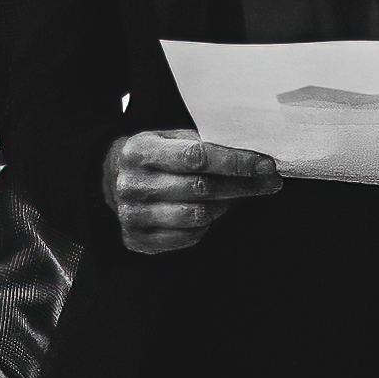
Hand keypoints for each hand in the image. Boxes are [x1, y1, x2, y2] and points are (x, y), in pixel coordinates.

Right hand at [101, 131, 281, 253]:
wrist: (109, 178)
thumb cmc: (154, 155)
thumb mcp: (170, 138)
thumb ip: (205, 145)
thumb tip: (255, 157)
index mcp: (141, 150)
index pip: (197, 157)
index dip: (236, 162)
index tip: (266, 165)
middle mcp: (132, 184)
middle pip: (201, 188)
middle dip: (243, 185)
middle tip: (269, 182)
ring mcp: (131, 215)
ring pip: (196, 216)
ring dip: (224, 206)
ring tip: (233, 196)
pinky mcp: (136, 239)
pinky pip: (186, 237)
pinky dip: (205, 226)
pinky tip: (209, 212)